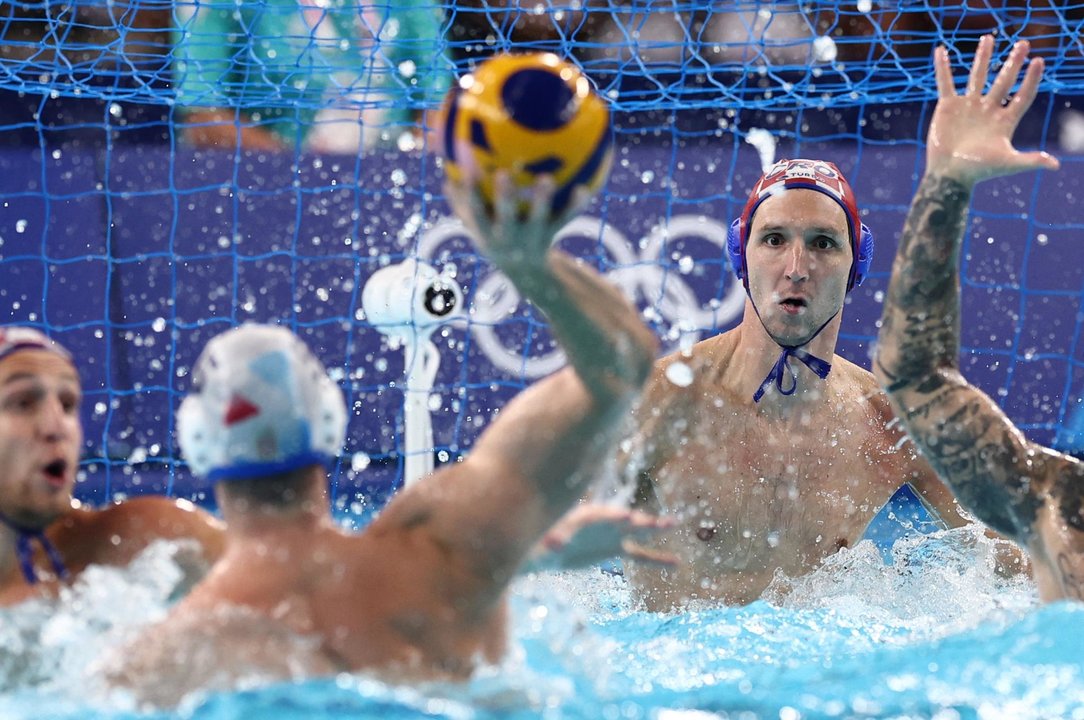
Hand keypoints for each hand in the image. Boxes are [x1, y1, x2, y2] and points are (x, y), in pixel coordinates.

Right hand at [443, 170, 588, 274]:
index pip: (473, 211)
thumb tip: (447, 154)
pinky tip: (585, 188)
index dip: (469, 192)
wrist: (524, 272)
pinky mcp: (551, 235)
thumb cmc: (494, 235)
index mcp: (486, 231)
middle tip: (503, 174)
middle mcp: (508, 237)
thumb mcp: (473, 222)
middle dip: (504, 198)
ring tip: (546, 179)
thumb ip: (460, 195)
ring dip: (541, 200)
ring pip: (538, 218)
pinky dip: (576, 205)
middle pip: (505, 217)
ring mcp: (531, 238)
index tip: (466, 168)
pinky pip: (565, 219)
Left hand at [527, 503, 678, 571]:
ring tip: (673, 523)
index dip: (614, 517)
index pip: (602, 516)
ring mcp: (612, 535)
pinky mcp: (616, 549)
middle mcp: (603, 523)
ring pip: (637, 532)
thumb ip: (553, 540)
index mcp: (585, 517)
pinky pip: (641, 555)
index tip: (626, 517)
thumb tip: (555, 544)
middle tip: (656, 521)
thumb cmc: (540, 541)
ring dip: (654, 528)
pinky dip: (658, 559)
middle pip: (623, 521)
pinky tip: (676, 563)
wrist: (544, 548)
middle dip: (638, 520)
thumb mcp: (544, 541)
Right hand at [927, 35, 1058, 185]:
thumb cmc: (978, 171)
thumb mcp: (1007, 163)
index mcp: (1004, 121)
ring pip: (977, 77)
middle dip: (1013, 63)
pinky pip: (946, 83)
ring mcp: (968, 106)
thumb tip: (1055, 165)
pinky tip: (941, 51)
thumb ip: (1030, 160)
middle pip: (1004, 81)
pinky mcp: (948, 107)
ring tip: (988, 38)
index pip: (1023, 95)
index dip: (1031, 80)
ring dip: (982, 57)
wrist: (949, 174)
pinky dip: (943, 67)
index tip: (1038, 62)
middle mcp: (988, 110)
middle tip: (1024, 44)